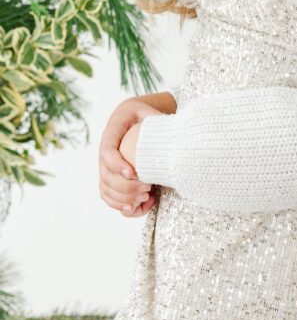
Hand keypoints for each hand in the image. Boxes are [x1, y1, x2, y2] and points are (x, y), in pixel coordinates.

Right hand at [99, 96, 166, 216]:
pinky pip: (109, 198)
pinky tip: (141, 205)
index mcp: (111, 135)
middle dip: (127, 187)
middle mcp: (104, 154)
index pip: (107, 152)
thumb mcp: (147, 112)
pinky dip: (122, 207)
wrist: (132, 119)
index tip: (134, 173)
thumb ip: (154, 118)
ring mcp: (106, 169)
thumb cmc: (141, 116)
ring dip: (125, 199)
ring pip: (106, 190)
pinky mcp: (111, 180)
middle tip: (148, 187)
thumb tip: (167, 125)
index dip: (117, 165)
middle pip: (106, 176)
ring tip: (147, 196)